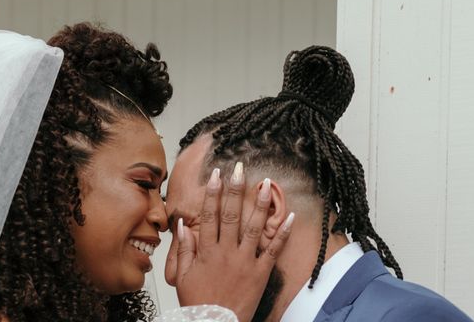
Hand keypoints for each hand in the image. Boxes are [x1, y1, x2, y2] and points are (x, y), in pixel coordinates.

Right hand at [175, 163, 293, 320]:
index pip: (209, 215)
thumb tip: (183, 225)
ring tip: (266, 184)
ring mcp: (245, 262)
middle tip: (240, 169)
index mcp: (206, 251)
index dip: (213, 193)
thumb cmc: (198, 304)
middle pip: (231, 215)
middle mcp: (226, 253)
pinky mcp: (260, 273)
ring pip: (254, 227)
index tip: (217, 175)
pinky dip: (283, 233)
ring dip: (260, 204)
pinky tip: (290, 216)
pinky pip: (273, 250)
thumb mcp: (183, 276)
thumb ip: (184, 249)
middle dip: (235, 190)